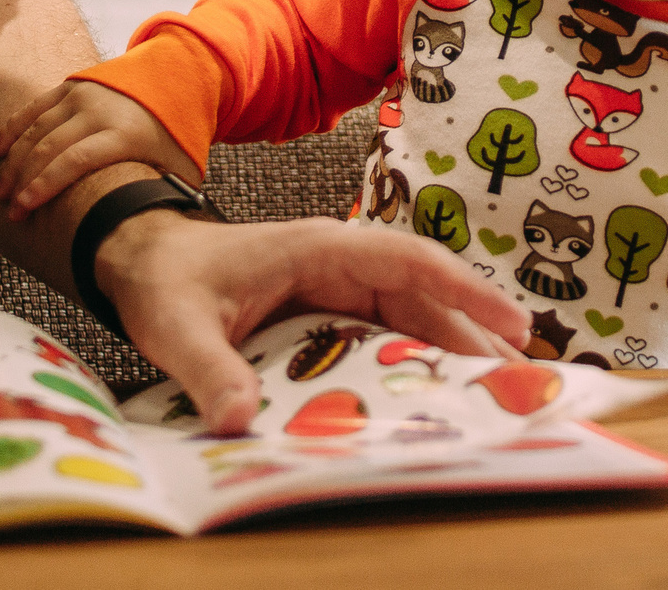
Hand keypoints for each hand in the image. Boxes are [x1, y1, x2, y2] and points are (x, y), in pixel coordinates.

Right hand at [0, 79, 180, 217]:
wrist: (176, 78)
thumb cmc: (175, 134)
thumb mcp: (179, 166)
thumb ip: (164, 196)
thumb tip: (152, 233)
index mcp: (124, 133)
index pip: (74, 161)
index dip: (45, 185)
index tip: (24, 208)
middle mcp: (99, 110)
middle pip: (49, 148)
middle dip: (24, 181)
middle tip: (10, 209)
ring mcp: (82, 95)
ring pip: (36, 129)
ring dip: (14, 160)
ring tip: (0, 189)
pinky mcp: (72, 86)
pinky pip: (35, 107)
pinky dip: (13, 128)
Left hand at [94, 210, 532, 434]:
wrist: (145, 260)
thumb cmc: (165, 279)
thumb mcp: (177, 325)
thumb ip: (207, 369)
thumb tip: (237, 419)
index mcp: (319, 248)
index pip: (408, 261)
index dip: (464, 289)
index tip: (511, 321)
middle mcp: (341, 262)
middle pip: (425, 294)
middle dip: (475, 332)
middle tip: (523, 378)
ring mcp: (340, 286)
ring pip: (413, 313)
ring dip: (455, 345)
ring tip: (501, 389)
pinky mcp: (332, 310)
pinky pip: (388, 330)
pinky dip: (419, 355)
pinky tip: (440, 390)